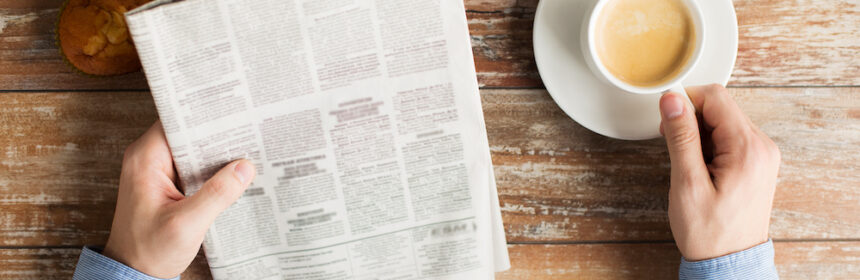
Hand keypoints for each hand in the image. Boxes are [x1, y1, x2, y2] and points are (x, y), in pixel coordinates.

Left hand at [102, 121, 255, 277]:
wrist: (133, 273)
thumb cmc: (149, 251)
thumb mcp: (187, 224)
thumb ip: (217, 194)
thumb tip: (244, 168)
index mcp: (145, 159)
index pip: (178, 121)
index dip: (206, 117)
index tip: (234, 115)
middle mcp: (148, 159)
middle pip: (189, 133)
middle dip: (218, 135)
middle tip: (248, 134)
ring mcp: (157, 171)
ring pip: (193, 150)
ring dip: (217, 154)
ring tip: (246, 152)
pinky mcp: (167, 183)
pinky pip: (193, 166)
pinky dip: (212, 169)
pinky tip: (232, 174)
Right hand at [659, 84, 779, 260]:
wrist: (729, 264)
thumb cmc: (709, 233)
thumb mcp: (687, 183)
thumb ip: (680, 137)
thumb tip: (672, 100)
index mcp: (748, 148)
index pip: (715, 97)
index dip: (685, 102)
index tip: (665, 120)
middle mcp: (762, 147)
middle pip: (720, 107)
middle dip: (690, 120)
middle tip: (674, 148)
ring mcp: (761, 155)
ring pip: (722, 121)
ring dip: (698, 134)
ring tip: (689, 166)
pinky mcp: (755, 163)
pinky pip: (728, 138)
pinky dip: (708, 146)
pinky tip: (699, 169)